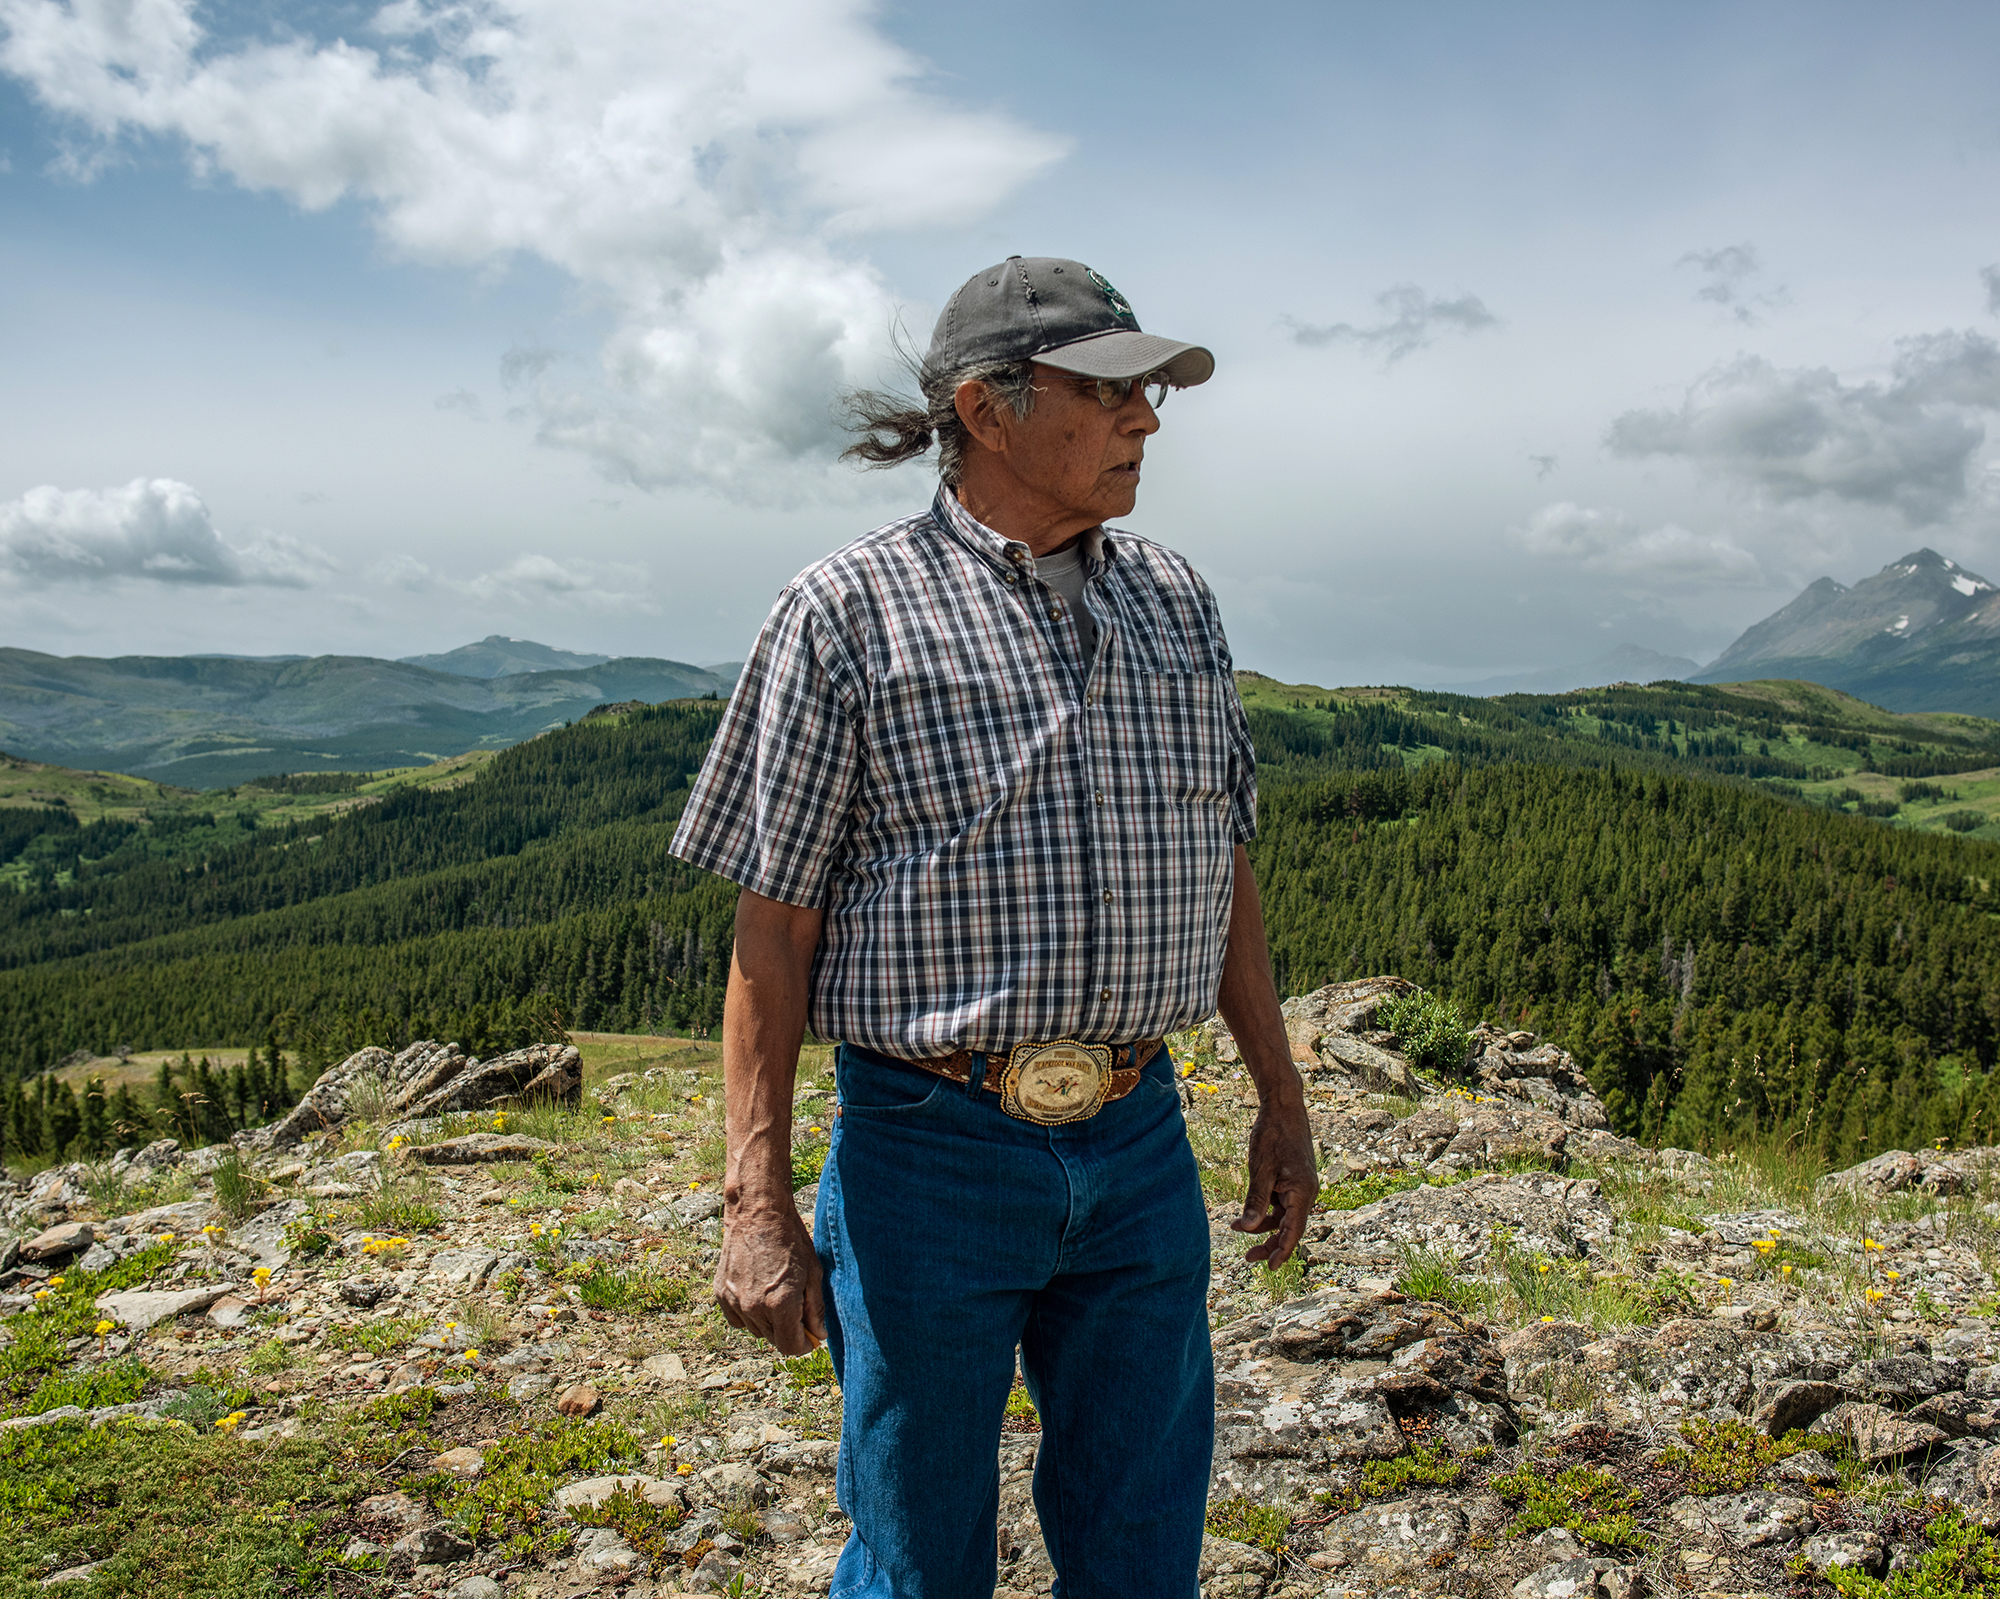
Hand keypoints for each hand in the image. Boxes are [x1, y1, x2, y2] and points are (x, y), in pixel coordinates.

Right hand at [713, 1204, 826, 1355]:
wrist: (757, 1215)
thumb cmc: (790, 1241)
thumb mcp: (813, 1273)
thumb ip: (816, 1308)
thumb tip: (818, 1335)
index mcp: (780, 1304)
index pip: (791, 1347)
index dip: (804, 1346)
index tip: (810, 1336)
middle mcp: (754, 1308)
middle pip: (774, 1341)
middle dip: (788, 1331)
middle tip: (796, 1310)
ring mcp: (734, 1302)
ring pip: (756, 1331)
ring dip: (769, 1323)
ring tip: (776, 1295)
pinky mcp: (721, 1294)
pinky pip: (738, 1320)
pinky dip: (749, 1314)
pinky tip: (758, 1294)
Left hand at [1230, 1099, 1318, 1265]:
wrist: (1284, 1107)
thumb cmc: (1272, 1135)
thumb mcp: (1260, 1169)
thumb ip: (1255, 1200)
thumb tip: (1247, 1228)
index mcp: (1302, 1192)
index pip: (1293, 1231)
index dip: (1282, 1251)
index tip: (1270, 1267)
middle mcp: (1306, 1192)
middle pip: (1289, 1227)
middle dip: (1269, 1243)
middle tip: (1248, 1257)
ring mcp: (1301, 1186)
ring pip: (1284, 1216)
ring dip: (1264, 1226)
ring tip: (1237, 1228)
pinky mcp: (1294, 1180)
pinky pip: (1282, 1203)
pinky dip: (1266, 1210)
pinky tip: (1248, 1213)